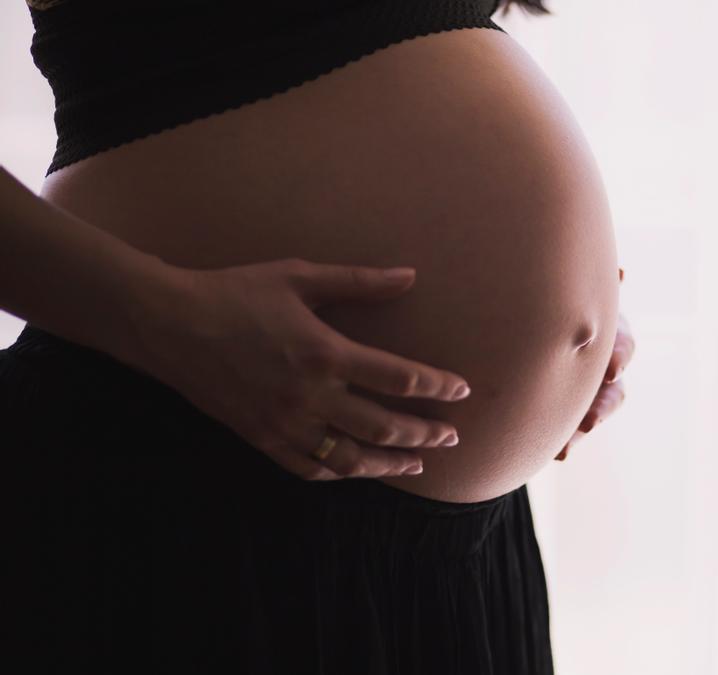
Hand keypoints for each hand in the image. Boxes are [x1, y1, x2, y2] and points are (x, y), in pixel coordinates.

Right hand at [122, 257, 470, 480]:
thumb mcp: (300, 276)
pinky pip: (309, 468)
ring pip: (351, 458)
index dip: (438, 387)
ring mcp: (285, 423)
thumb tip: (410, 275)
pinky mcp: (261, 438)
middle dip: (426, 434)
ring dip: (391, 462)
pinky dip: (340, 473)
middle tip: (453, 436)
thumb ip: (359, 281)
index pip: (400, 379)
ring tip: (418, 463)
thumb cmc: (236, 292)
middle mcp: (310, 396)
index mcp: (326, 353)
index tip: (462, 390)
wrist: (168, 324)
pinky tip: (358, 470)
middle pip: (385, 426)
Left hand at [555, 267, 633, 460]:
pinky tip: (558, 453)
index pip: (621, 343)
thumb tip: (621, 274)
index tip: (611, 370)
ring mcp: (591, 389)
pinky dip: (566, 442)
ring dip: (583, 429)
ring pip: (596, 413)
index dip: (619, 356)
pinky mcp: (574, 409)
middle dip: (603, 404)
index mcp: (606, 329)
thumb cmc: (553, 295)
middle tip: (589, 420)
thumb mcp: (568, 290)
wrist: (531, 318)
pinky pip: (571, 431)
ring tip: (567, 447)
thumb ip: (585, 285)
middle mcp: (604, 361)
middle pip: (613, 389)